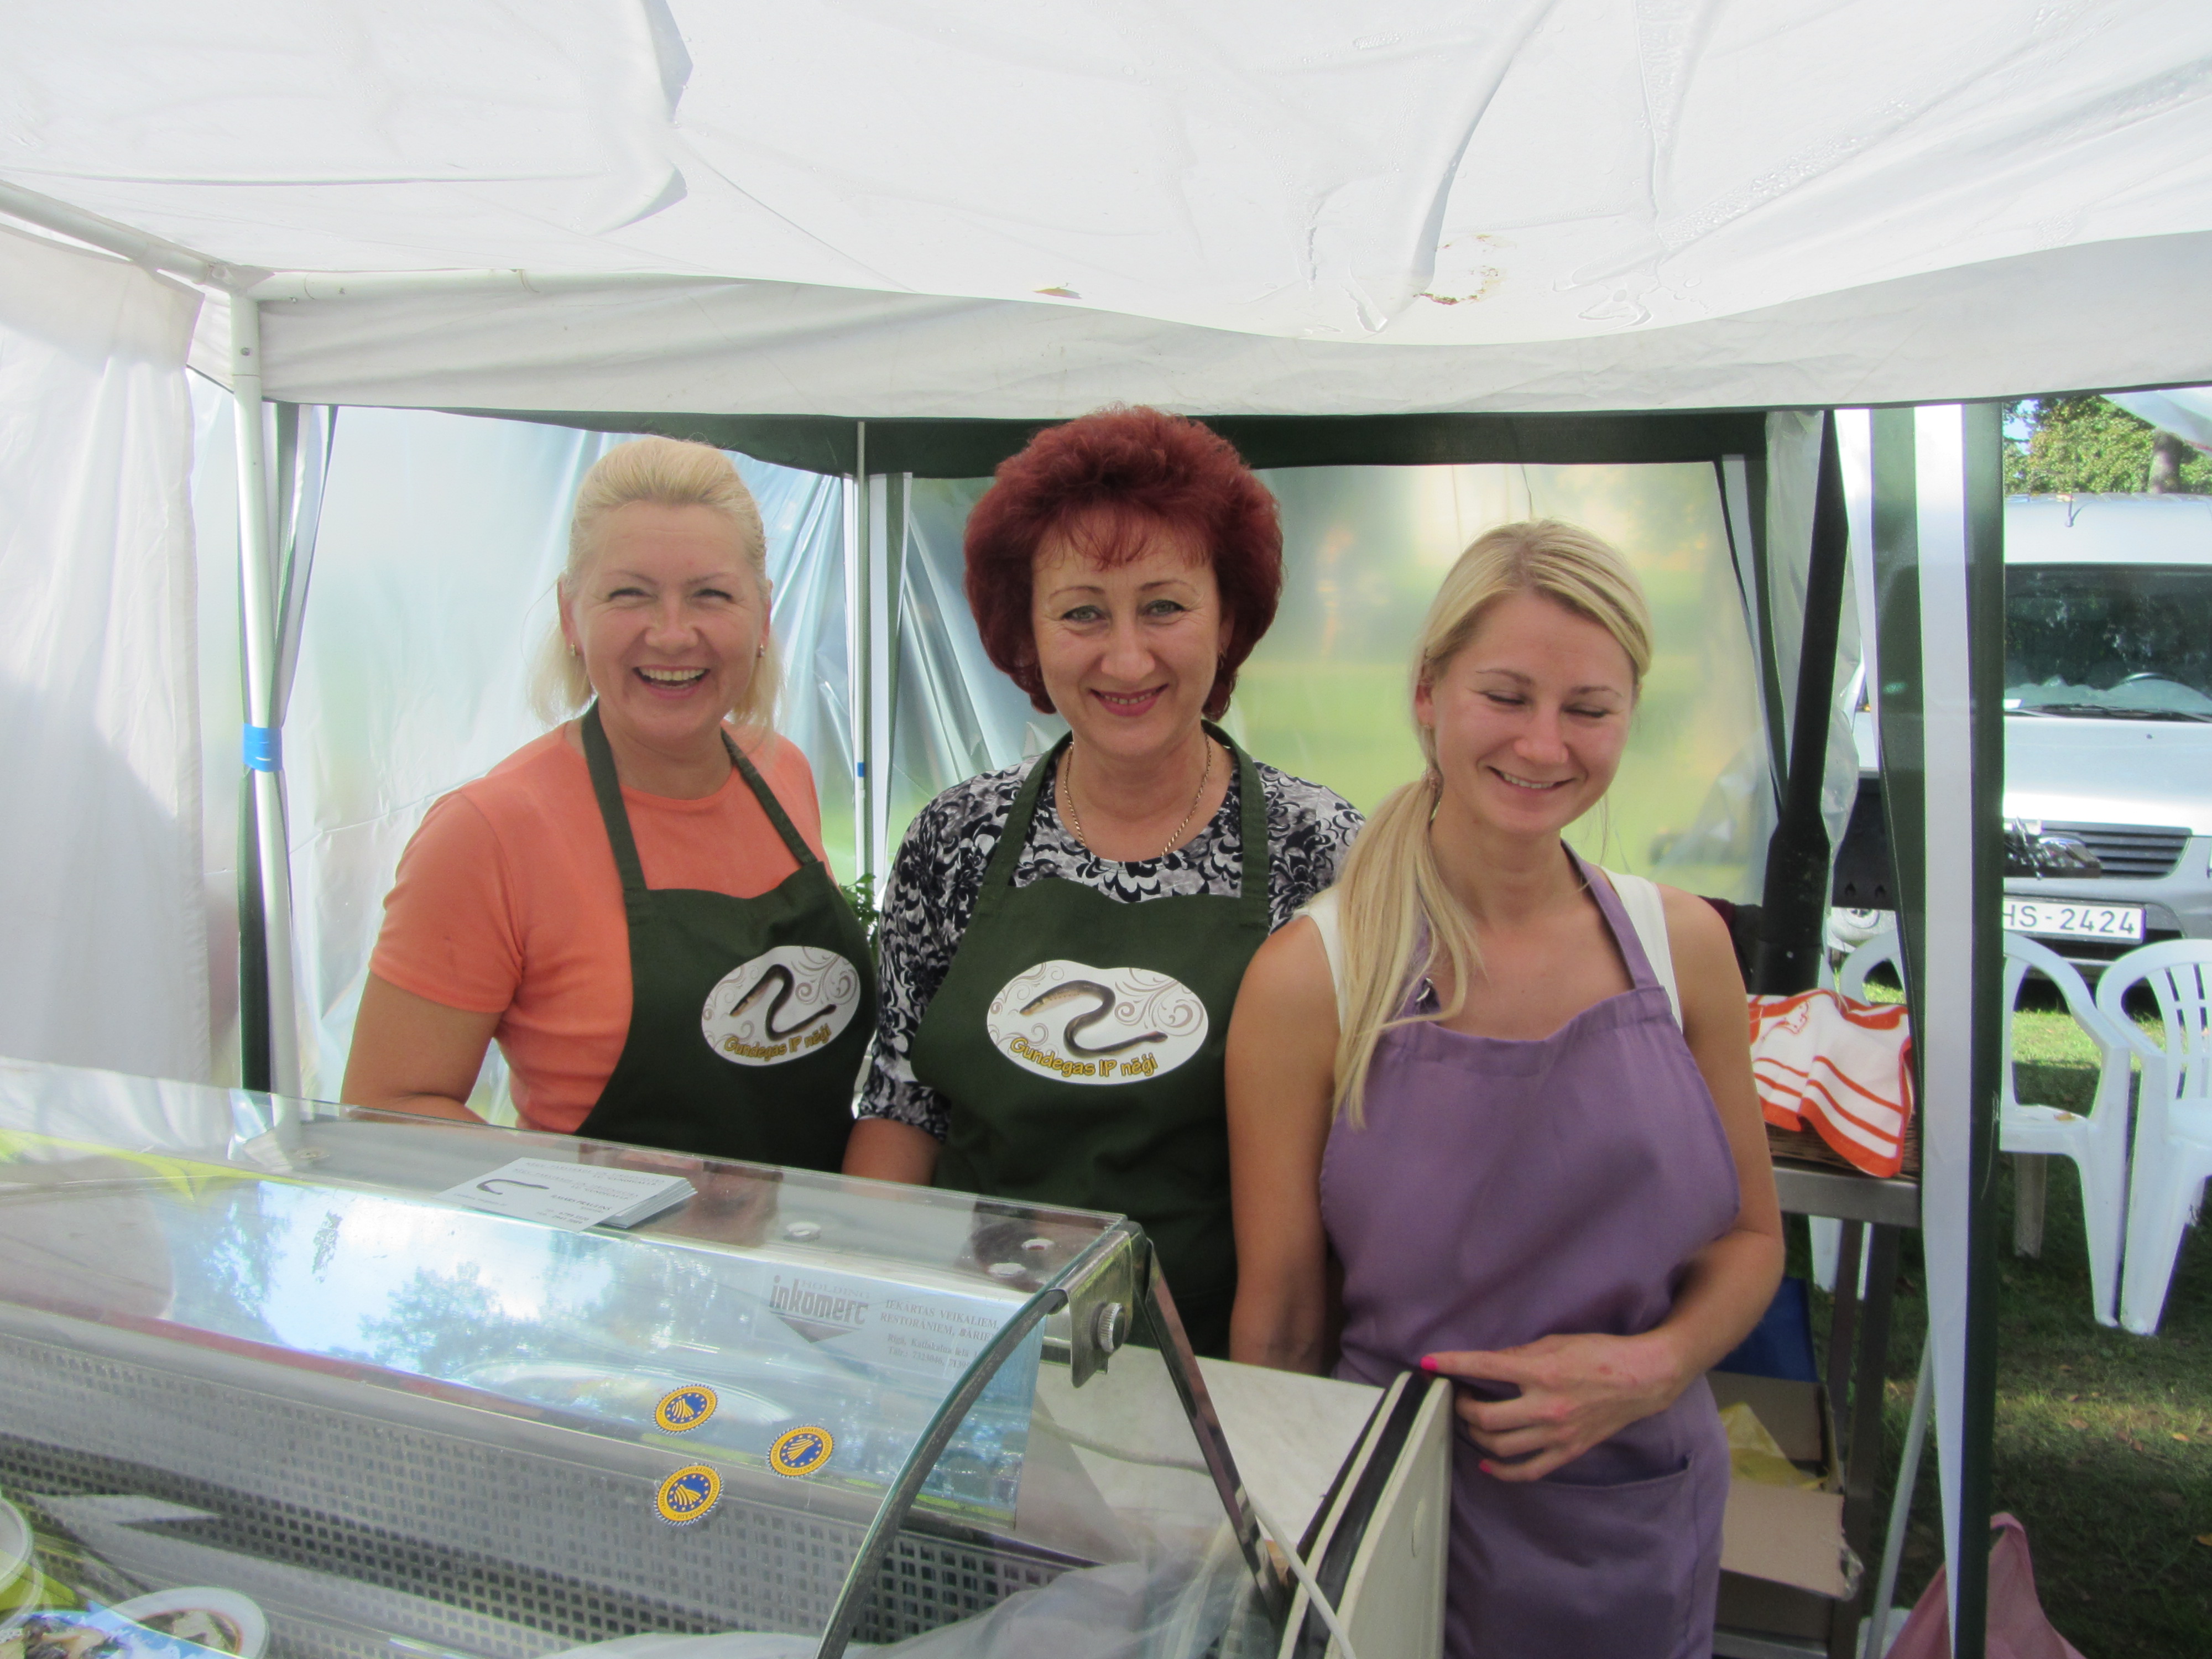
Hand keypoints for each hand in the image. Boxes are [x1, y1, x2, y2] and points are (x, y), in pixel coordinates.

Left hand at [1423, 1332, 1688, 1482]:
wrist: (1642, 1379)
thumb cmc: (1600, 1354)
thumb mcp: (1555, 1343)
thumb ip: (1518, 1355)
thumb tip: (1487, 1363)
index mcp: (1542, 1372)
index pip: (1485, 1367)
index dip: (1452, 1365)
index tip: (1430, 1363)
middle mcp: (1546, 1407)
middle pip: (1486, 1418)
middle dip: (1463, 1407)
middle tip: (1458, 1396)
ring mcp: (1557, 1434)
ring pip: (1501, 1447)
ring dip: (1477, 1435)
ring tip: (1473, 1422)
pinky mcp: (1568, 1451)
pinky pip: (1528, 1470)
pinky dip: (1502, 1471)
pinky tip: (1487, 1462)